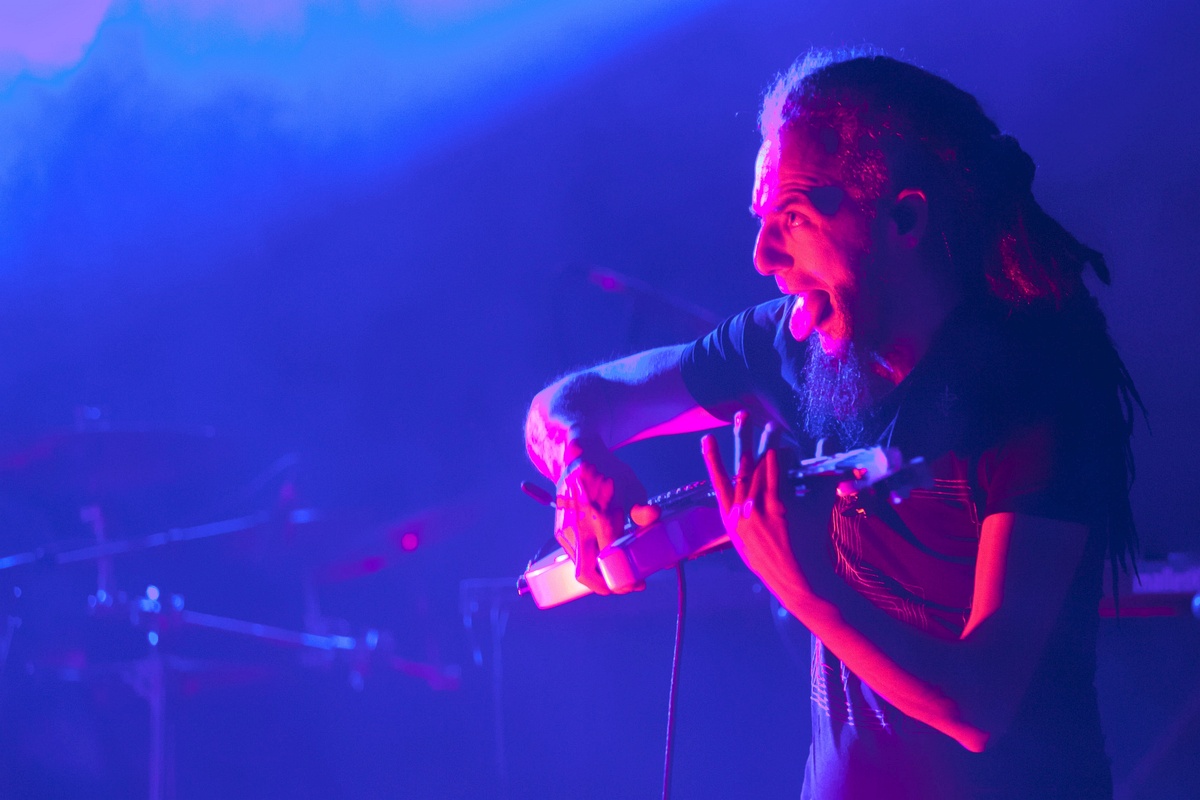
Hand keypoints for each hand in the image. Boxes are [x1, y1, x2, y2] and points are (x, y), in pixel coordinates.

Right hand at [554, 441, 653, 594]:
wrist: (578, 460)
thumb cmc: (609, 475)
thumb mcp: (632, 490)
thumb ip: (643, 511)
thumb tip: (655, 517)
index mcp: (600, 518)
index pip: (610, 562)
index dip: (625, 579)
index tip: (638, 583)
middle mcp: (579, 527)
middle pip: (586, 575)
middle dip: (607, 587)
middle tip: (625, 586)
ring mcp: (566, 530)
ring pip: (579, 568)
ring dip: (598, 577)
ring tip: (617, 572)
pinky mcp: (559, 531)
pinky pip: (574, 557)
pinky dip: (589, 564)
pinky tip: (604, 560)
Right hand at [700, 412, 831, 604]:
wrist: (789, 582)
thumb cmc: (769, 565)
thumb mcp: (745, 545)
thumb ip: (741, 522)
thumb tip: (741, 505)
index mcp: (729, 521)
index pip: (718, 483)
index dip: (712, 459)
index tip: (707, 439)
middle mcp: (739, 513)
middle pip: (739, 468)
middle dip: (741, 439)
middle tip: (741, 416)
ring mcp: (757, 511)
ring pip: (760, 470)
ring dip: (765, 445)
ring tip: (770, 426)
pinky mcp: (777, 512)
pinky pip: (776, 482)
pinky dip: (778, 464)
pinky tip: (780, 449)